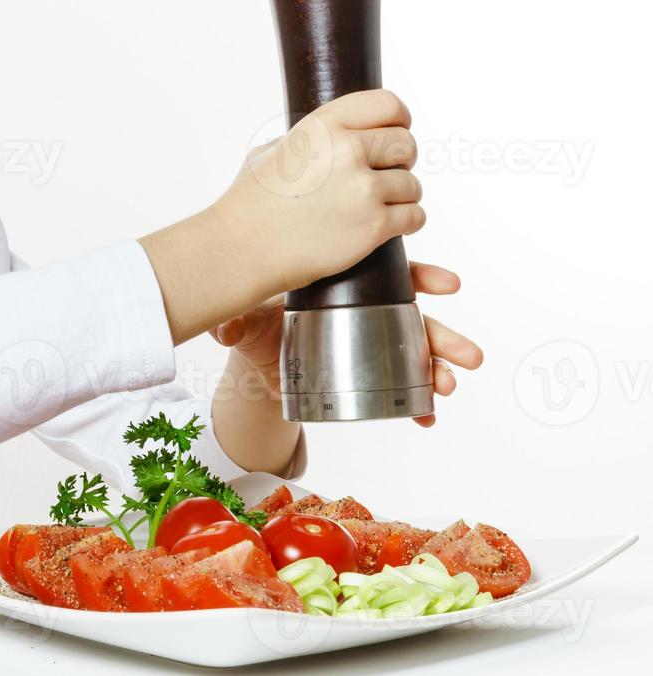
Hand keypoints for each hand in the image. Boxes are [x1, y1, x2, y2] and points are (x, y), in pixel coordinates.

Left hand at [210, 260, 484, 426]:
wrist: (255, 362)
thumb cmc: (258, 326)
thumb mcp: (249, 320)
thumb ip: (236, 323)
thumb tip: (224, 330)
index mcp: (346, 287)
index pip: (390, 275)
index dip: (422, 277)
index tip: (448, 285)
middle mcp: (366, 313)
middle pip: (413, 317)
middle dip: (444, 335)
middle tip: (468, 355)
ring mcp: (370, 344)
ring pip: (415, 352)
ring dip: (439, 368)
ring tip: (450, 385)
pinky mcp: (366, 374)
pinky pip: (399, 387)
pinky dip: (416, 402)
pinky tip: (426, 417)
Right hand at [214, 89, 424, 302]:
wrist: (242, 248)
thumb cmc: (248, 204)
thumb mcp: (269, 153)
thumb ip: (303, 140)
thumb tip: (324, 138)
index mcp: (322, 125)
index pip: (388, 104)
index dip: (399, 120)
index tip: (395, 133)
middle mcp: (346, 150)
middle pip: (406, 145)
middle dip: (400, 162)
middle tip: (384, 177)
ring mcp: (362, 188)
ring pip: (412, 185)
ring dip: (401, 197)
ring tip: (379, 207)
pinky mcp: (373, 225)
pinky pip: (414, 216)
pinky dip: (407, 223)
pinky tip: (389, 226)